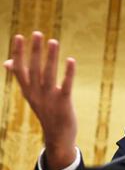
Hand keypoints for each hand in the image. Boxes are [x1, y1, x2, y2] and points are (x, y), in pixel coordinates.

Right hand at [3, 31, 76, 169]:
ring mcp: (49, 99)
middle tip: (38, 33)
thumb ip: (22, 78)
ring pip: (49, 75)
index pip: (19, 69)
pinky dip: (68, 73)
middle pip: (34, 69)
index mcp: (28, 91)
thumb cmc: (46, 111)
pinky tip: (71, 60)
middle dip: (35, 51)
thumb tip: (7, 62)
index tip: (19, 36)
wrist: (58, 137)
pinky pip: (66, 86)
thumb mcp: (31, 95)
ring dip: (51, 57)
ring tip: (53, 41)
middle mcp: (36, 94)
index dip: (19, 53)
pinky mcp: (64, 103)